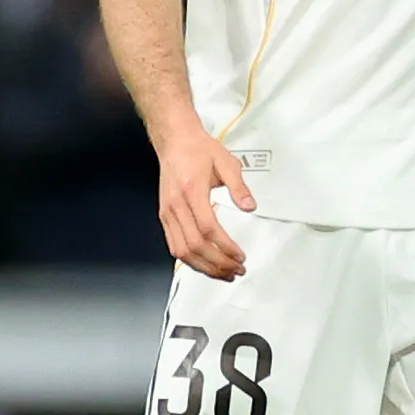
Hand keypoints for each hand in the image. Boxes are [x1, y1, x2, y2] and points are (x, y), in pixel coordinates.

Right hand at [154, 117, 255, 280]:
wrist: (175, 141)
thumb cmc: (199, 150)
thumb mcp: (227, 162)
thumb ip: (239, 186)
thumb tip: (249, 207)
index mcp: (192, 191)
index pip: (207, 228)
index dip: (224, 247)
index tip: (240, 256)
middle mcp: (176, 205)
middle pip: (194, 245)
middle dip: (217, 263)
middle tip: (236, 270)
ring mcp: (167, 212)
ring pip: (181, 251)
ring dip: (203, 267)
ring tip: (224, 273)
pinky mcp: (164, 216)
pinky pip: (174, 245)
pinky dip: (189, 260)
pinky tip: (205, 264)